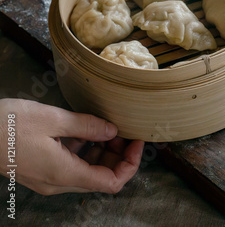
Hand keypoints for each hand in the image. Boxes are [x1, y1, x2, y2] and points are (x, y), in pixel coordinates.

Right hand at [0, 98, 143, 194]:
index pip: (111, 182)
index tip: (136, 141)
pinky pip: (71, 163)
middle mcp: (59, 182)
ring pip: (87, 170)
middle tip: (120, 128)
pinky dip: (83, 148)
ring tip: (103, 125)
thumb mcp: (53, 119)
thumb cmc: (11, 125)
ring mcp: (49, 177)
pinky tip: (83, 128)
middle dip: (117, 154)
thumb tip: (112, 130)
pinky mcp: (41, 168)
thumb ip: (87, 126)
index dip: (130, 163)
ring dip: (100, 150)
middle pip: (101, 176)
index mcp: (65, 174)